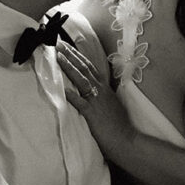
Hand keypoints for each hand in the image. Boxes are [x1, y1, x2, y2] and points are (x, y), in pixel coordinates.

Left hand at [56, 42, 135, 157]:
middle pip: (84, 68)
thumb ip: (102, 97)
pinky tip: (61, 87)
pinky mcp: (93, 113)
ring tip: (57, 56)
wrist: (127, 140)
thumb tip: (93, 91)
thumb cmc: (119, 126)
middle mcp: (101, 91)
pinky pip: (80, 102)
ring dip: (69, 66)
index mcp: (105, 89)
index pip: (90, 68)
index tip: (68, 47)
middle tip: (59, 44)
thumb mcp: (112, 106)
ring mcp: (97, 101)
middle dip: (71, 55)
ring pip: (81, 79)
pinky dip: (70, 94)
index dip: (79, 56)